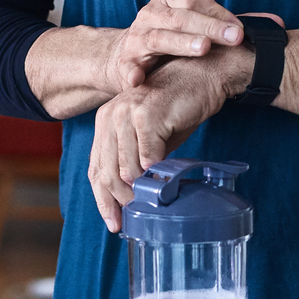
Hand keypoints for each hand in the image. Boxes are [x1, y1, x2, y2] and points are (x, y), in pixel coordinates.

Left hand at [88, 53, 252, 230]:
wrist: (202, 75)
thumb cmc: (178, 106)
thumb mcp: (151, 136)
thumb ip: (137, 160)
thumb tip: (134, 197)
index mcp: (106, 121)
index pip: (96, 167)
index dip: (102, 199)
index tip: (114, 223)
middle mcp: (110, 116)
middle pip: (106, 172)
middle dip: (120, 201)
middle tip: (135, 218)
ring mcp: (127, 114)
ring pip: (126, 168)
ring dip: (140, 190)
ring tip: (154, 201)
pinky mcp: (147, 115)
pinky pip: (148, 157)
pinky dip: (156, 173)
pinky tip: (164, 182)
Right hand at [101, 0, 243, 92]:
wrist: (127, 53)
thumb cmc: (169, 36)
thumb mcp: (190, 22)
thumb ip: (217, 22)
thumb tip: (257, 29)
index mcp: (167, 0)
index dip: (218, 13)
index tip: (239, 28)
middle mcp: (150, 15)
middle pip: (181, 18)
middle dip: (210, 27)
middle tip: (233, 38)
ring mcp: (137, 38)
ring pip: (160, 38)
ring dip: (182, 43)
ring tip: (203, 48)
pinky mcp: (125, 62)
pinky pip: (128, 67)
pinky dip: (132, 72)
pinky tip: (138, 79)